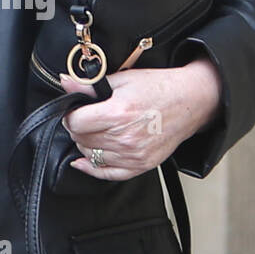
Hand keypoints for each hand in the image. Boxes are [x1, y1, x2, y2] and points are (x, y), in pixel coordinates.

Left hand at [58, 60, 221, 180]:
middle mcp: (125, 137)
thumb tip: (65, 82)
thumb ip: (89, 85)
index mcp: (117, 113)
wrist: (189, 101)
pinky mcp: (142, 164)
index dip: (69, 114)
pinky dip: (93, 169)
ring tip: (92, 131)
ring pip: (91, 155)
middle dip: (77, 128)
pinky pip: (109, 174)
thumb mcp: (121, 79)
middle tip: (84, 118)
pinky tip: (84, 161)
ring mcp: (134, 154)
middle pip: (81, 139)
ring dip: (86, 144)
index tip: (72, 110)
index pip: (75, 122)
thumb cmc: (157, 88)